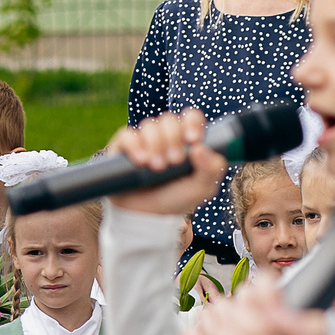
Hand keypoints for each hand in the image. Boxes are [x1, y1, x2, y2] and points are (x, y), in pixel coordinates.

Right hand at [105, 110, 223, 222]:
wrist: (146, 217)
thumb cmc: (175, 200)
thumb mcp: (201, 189)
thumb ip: (212, 169)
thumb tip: (201, 148)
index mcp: (186, 141)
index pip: (191, 117)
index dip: (192, 123)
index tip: (193, 140)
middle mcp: (164, 137)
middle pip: (169, 119)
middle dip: (173, 139)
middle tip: (174, 162)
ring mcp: (143, 141)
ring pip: (149, 126)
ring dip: (155, 144)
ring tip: (156, 168)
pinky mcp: (122, 149)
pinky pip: (127, 135)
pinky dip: (135, 145)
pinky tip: (140, 161)